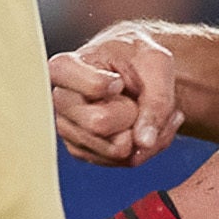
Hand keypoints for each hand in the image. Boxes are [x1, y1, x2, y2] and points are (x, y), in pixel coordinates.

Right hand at [48, 27, 183, 165]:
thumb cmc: (138, 57)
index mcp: (65, 68)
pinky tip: (143, 125)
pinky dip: (146, 146)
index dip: (112, 87)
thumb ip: (156, 99)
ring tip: (148, 109)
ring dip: (146, 133)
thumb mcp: (156, 62)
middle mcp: (61, 102)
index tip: (118, 80)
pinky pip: (125, 161)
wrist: (135, 69)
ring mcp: (71, 130)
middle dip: (132, 113)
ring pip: (116, 149)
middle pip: (100, 124)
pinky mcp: (85, 151)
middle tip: (134, 96)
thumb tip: (144, 142)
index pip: (88, 89)